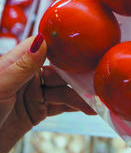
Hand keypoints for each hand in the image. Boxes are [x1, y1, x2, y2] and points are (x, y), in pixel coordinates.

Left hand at [0, 34, 95, 152]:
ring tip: (95, 103)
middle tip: (98, 81)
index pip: (44, 48)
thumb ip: (22, 66)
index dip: (64, 47)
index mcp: (16, 64)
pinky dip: (75, 108)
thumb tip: (42, 41)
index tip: (85, 47)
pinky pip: (61, 106)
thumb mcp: (0, 87)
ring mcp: (34, 94)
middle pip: (60, 72)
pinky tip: (88, 109)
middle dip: (78, 77)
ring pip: (63, 91)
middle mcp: (28, 77)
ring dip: (79, 97)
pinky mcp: (38, 111)